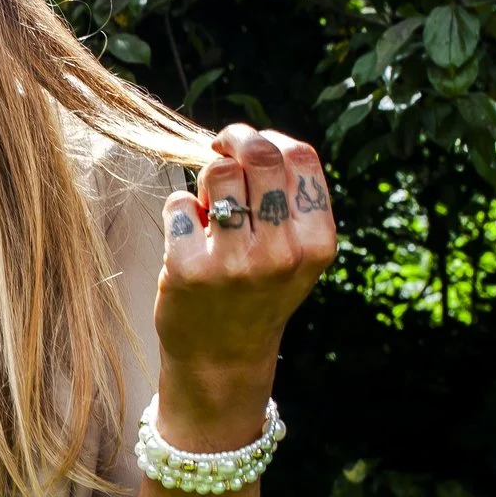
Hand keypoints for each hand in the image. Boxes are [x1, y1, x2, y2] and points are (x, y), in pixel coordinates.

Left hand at [154, 123, 336, 446]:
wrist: (222, 358)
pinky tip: (187, 233)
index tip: (249, 144)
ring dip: (207, 176)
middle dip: (234, 140)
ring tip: (207, 202)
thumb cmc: (256, 293)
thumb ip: (288, 200)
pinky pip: (180, 203)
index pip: (301, 156)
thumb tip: (254, 139)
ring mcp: (235, 262)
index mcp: (316, 242)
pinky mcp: (189, 270)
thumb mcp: (294, 253)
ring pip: (219, 173)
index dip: (270, 137)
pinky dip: (179, 207)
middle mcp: (282, 252)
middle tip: (219, 150)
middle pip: (259, 155)